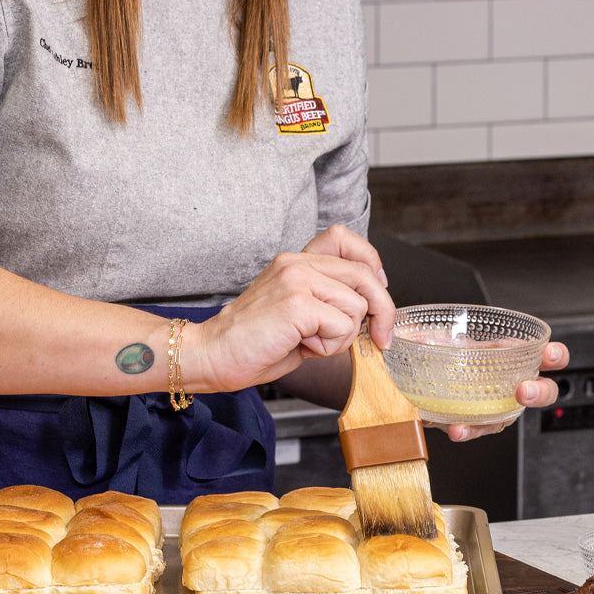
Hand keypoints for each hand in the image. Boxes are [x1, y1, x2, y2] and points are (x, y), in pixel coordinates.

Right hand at [183, 225, 394, 392]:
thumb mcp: (299, 314)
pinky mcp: (297, 303)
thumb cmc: (255, 343)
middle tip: (381, 339)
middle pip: (364, 275)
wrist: (211, 355)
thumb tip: (371, 312)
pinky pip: (342, 325)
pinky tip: (303, 346)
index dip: (370, 263)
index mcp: (295, 261)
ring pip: (357, 306)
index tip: (377, 290)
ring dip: (343, 335)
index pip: (344, 238)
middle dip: (382, 311)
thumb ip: (329, 303)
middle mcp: (296, 263)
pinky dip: (330, 346)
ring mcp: (296, 280)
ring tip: (311, 342)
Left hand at [432, 341, 569, 441]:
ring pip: (507, 418)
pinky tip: (454, 429)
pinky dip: (466, 431)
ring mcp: (496, 405)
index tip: (550, 355)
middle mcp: (510, 381)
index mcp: (512, 354)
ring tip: (466, 425)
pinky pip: (478, 430)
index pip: (544, 354)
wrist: (425, 374)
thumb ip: (430, 333)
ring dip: (490, 422)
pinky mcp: (478, 422)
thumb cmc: (444, 351)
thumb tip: (411, 334)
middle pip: (542, 391)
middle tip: (523, 392)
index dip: (555, 355)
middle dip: (538, 392)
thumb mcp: (440, 335)